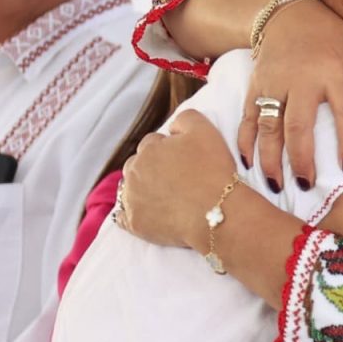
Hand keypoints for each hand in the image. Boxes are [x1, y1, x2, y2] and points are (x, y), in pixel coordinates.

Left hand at [120, 111, 239, 249]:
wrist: (218, 213)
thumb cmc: (213, 171)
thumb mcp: (205, 130)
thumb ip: (185, 118)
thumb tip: (171, 127)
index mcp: (149, 148)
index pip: (152, 143)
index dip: (168, 150)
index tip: (183, 161)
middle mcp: (134, 171)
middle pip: (137, 164)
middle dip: (151, 169)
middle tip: (175, 180)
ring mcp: (132, 198)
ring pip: (130, 188)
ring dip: (142, 189)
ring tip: (165, 197)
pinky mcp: (134, 223)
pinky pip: (123, 216)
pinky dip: (134, 213)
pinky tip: (149, 214)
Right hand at [242, 0, 342, 190]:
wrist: (292, 13)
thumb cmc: (338, 39)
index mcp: (335, 71)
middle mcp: (302, 78)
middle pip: (299, 123)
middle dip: (301, 158)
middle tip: (307, 184)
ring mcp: (275, 82)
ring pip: (268, 125)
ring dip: (270, 158)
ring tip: (279, 186)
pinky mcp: (255, 85)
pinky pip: (247, 118)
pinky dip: (244, 142)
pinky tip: (248, 164)